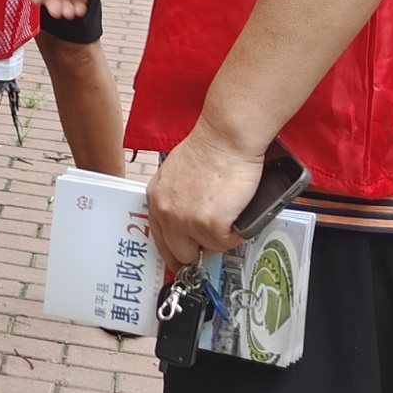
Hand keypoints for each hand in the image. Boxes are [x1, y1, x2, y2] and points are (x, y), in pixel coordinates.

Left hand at [147, 128, 265, 266]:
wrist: (225, 138)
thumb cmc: (210, 148)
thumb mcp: (177, 174)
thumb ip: (177, 198)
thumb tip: (187, 215)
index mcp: (157, 198)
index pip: (160, 238)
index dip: (176, 249)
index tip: (185, 254)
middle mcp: (166, 212)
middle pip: (179, 253)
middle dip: (198, 249)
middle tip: (214, 238)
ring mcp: (186, 221)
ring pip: (207, 248)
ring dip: (220, 236)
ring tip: (228, 212)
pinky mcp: (210, 225)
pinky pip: (225, 243)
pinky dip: (235, 233)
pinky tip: (235, 213)